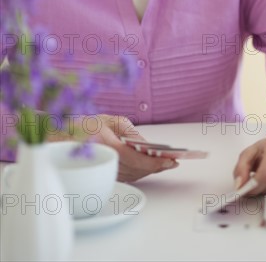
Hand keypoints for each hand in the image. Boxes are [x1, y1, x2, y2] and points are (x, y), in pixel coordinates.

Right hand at [47, 113, 178, 181]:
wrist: (59, 139)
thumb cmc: (84, 126)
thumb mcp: (109, 120)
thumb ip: (130, 131)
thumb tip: (146, 144)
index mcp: (107, 145)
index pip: (137, 159)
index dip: (156, 161)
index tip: (172, 160)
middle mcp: (105, 161)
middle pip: (137, 169)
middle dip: (157, 166)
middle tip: (173, 162)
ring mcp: (102, 171)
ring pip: (133, 175)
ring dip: (150, 171)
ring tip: (166, 163)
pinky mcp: (102, 175)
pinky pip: (125, 177)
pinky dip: (139, 173)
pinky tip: (149, 167)